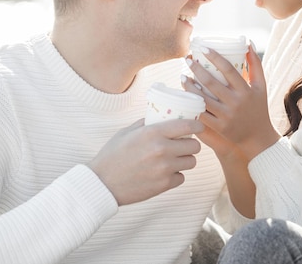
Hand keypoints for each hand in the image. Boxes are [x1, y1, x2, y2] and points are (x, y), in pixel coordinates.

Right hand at [89, 118, 203, 205]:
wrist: (103, 183)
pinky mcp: (164, 185)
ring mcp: (165, 168)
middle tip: (183, 145)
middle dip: (191, 145)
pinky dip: (175, 175)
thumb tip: (160, 116)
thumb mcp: (126, 132)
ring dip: (185, 160)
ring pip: (191, 162)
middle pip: (194, 146)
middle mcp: (162, 149)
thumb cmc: (112, 155)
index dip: (198, 126)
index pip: (187, 126)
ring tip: (174, 159)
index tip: (199, 127)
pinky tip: (164, 173)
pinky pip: (181, 177)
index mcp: (153, 133)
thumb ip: (145, 124)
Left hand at [184, 44, 279, 159]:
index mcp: (246, 90)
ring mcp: (227, 116)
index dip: (215, 57)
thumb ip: (255, 65)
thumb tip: (248, 43)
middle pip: (212, 83)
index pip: (228, 69)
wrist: (258, 138)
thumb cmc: (258, 107)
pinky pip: (202, 114)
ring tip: (182, 76)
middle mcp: (236, 103)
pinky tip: (185, 96)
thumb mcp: (261, 86)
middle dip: (197, 69)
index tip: (203, 49)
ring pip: (203, 99)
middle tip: (187, 60)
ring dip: (190, 87)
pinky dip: (192, 104)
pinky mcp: (219, 127)